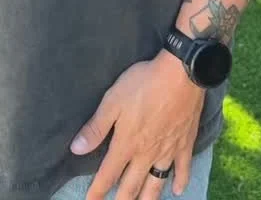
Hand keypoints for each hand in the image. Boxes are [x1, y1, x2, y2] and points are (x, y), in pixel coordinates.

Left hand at [70, 52, 204, 198]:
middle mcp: (146, 154)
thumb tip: (76, 149)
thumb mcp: (113, 100)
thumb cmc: (143, 83)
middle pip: (131, 186)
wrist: (180, 74)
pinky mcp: (185, 143)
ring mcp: (168, 150)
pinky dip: (180, 181)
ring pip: (156, 183)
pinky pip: (183, 168)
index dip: (97, 191)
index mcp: (127, 144)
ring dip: (147, 199)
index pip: (108, 175)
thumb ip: (96, 127)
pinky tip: (177, 190)